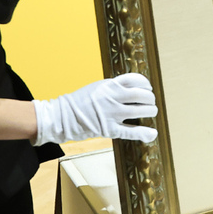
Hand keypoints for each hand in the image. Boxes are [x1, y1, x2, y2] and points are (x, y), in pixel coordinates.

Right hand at [33, 72, 157, 145]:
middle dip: (150, 99)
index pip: (135, 80)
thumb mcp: (97, 87)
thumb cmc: (79, 102)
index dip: (145, 84)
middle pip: (141, 95)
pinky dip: (144, 132)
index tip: (148, 88)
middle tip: (150, 102)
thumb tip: (133, 89)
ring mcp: (111, 113)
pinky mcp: (108, 129)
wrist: (61, 117)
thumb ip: (114, 88)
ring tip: (151, 112)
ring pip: (140, 111)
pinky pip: (131, 131)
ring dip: (150, 111)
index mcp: (109, 85)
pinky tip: (152, 133)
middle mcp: (112, 97)